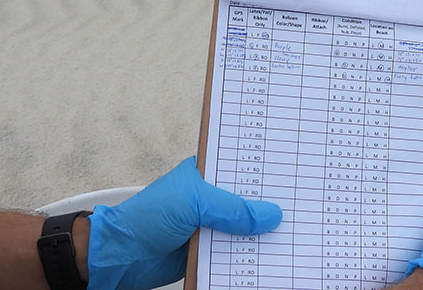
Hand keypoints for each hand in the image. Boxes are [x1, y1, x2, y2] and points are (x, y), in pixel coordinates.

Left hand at [86, 156, 281, 289]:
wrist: (119, 257)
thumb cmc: (147, 217)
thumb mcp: (193, 203)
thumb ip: (232, 208)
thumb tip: (270, 215)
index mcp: (207, 172)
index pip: (245, 166)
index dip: (268, 169)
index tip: (298, 172)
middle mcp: (213, 196)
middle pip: (251, 198)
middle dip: (271, 203)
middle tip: (303, 206)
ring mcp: (212, 223)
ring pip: (247, 226)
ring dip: (263, 232)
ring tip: (295, 232)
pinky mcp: (210, 249)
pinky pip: (237, 250)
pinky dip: (250, 254)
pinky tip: (271, 254)